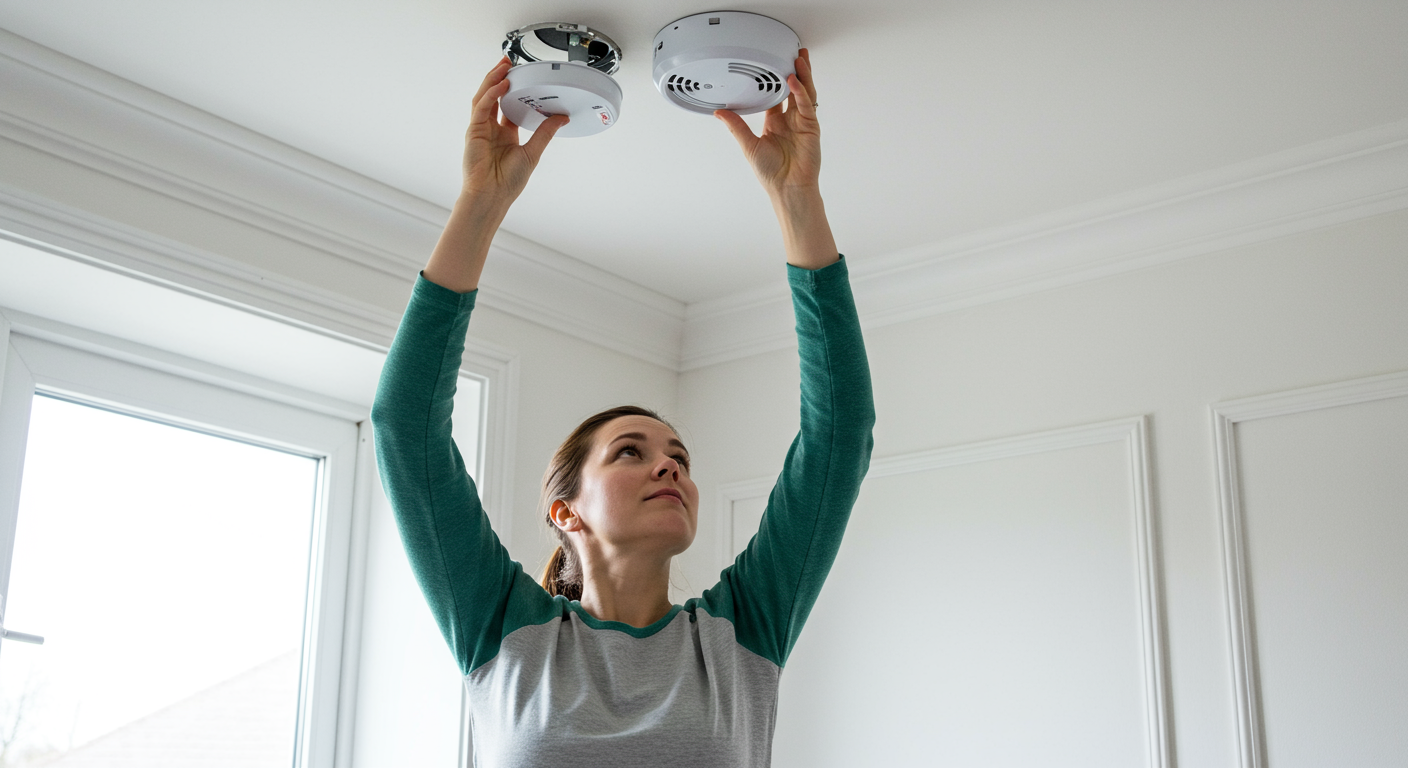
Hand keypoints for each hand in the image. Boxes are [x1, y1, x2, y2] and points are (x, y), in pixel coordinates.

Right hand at [460, 57, 569, 207]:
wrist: (492, 196)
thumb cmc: (507, 182)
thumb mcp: (533, 152)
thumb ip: (545, 132)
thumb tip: (562, 118)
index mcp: (505, 134)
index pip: (507, 105)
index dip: (513, 90)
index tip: (522, 76)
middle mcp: (491, 129)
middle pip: (493, 96)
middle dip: (499, 77)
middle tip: (509, 62)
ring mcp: (480, 129)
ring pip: (484, 96)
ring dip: (493, 79)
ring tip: (504, 66)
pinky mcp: (473, 131)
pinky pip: (482, 107)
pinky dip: (491, 94)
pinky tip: (502, 84)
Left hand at [714, 49, 820, 198]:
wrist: (787, 189)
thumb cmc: (770, 173)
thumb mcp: (748, 145)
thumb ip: (736, 126)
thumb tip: (719, 112)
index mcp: (775, 123)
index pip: (776, 95)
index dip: (774, 79)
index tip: (771, 63)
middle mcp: (790, 120)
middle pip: (794, 89)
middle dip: (795, 71)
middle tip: (792, 53)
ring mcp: (803, 122)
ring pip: (804, 92)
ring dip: (802, 75)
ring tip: (798, 58)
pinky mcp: (811, 127)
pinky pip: (806, 105)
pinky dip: (800, 92)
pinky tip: (793, 80)